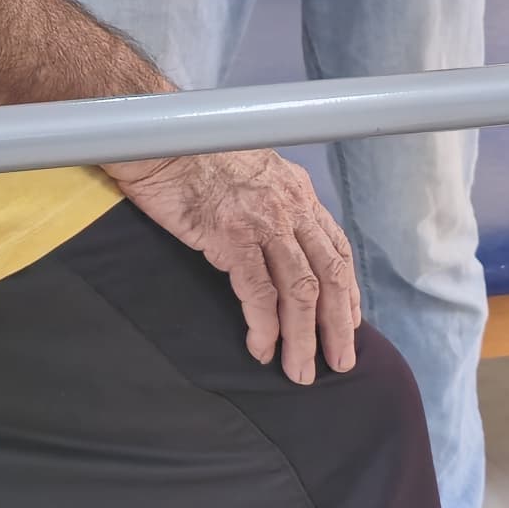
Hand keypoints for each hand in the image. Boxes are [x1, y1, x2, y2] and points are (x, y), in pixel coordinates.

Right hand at [116, 145, 362, 381]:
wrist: (159, 136)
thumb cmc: (194, 155)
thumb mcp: (250, 174)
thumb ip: (271, 205)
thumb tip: (278, 241)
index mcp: (297, 193)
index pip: (336, 250)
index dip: (347, 293)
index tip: (349, 325)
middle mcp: (289, 207)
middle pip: (329, 276)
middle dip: (338, 325)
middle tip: (339, 362)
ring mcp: (263, 222)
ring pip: (300, 291)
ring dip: (303, 338)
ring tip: (300, 370)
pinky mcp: (232, 236)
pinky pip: (259, 292)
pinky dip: (265, 326)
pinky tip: (262, 348)